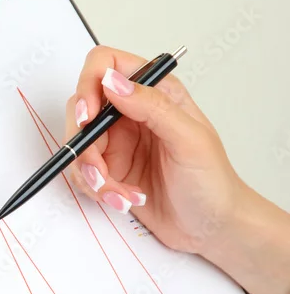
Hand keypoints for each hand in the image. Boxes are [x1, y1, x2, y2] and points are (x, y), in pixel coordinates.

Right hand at [65, 46, 244, 254]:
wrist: (213, 228)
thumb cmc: (213, 182)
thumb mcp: (188, 139)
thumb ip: (151, 106)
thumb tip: (113, 82)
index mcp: (155, 92)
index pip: (106, 65)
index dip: (89, 85)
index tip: (89, 117)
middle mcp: (132, 112)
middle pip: (82, 109)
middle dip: (85, 145)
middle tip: (100, 171)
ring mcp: (118, 142)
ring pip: (79, 145)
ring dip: (92, 175)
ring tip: (120, 194)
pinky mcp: (111, 170)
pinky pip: (84, 174)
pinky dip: (98, 190)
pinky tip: (125, 199)